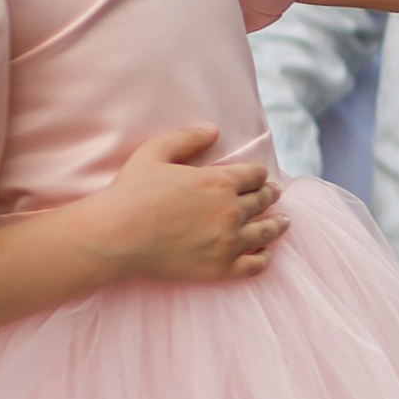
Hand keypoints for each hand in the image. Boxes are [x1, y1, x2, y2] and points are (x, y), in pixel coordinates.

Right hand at [84, 128, 283, 284]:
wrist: (115, 237)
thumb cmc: (131, 192)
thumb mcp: (155, 152)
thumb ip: (186, 138)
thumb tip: (213, 130)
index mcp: (219, 181)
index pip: (255, 175)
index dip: (258, 174)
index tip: (260, 177)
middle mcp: (230, 211)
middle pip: (263, 201)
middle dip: (270, 195)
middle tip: (274, 194)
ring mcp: (228, 242)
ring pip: (266, 232)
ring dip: (277, 224)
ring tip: (283, 222)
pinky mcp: (220, 268)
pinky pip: (255, 265)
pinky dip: (264, 257)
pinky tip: (266, 253)